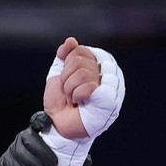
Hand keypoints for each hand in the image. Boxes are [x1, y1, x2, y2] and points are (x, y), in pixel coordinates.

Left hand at [22, 39, 125, 165]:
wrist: (57, 125)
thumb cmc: (61, 103)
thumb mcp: (58, 75)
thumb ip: (65, 56)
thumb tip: (72, 40)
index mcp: (96, 67)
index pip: (80, 51)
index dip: (67, 63)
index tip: (65, 79)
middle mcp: (105, 75)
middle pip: (80, 60)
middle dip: (66, 77)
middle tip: (68, 93)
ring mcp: (109, 87)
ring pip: (82, 72)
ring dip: (70, 88)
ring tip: (73, 100)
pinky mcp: (108, 100)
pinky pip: (89, 86)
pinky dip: (77, 94)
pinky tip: (78, 103)